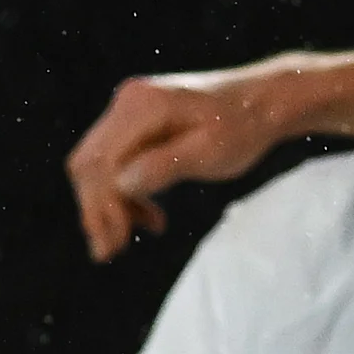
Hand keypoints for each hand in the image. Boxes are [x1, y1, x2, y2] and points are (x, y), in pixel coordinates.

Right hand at [65, 68, 304, 260]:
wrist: (263, 102)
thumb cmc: (243, 127)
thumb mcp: (210, 153)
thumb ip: (164, 166)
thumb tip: (121, 185)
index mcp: (143, 106)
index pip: (102, 162)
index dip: (103, 207)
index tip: (115, 244)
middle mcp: (128, 101)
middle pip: (90, 164)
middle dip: (97, 210)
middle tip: (110, 252)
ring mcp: (131, 109)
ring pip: (99, 165)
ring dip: (110, 204)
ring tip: (131, 238)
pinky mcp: (138, 121)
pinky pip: (116, 160)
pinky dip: (125, 192)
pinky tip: (148, 216)